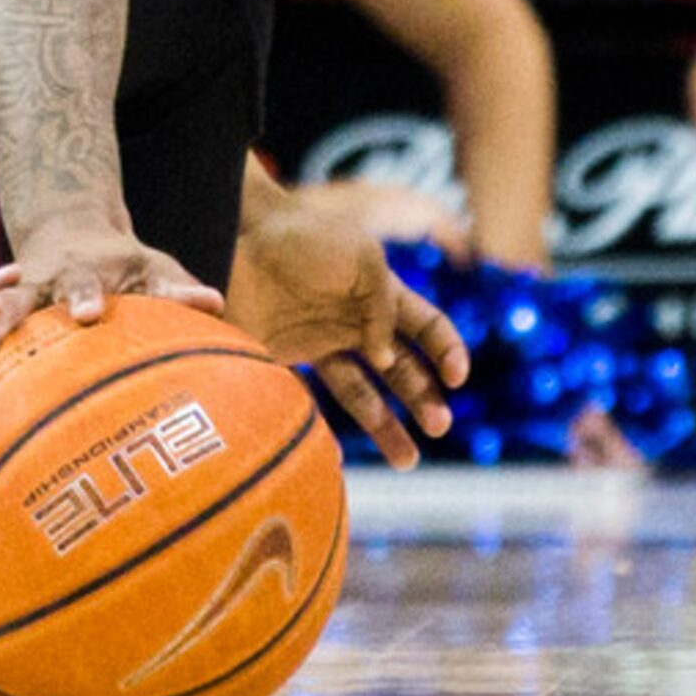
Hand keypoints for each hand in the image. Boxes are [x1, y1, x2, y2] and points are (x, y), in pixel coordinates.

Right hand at [0, 212, 221, 376]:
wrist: (66, 231)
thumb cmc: (118, 264)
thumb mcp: (151, 266)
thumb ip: (175, 288)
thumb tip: (214, 302)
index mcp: (73, 271)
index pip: (79, 282)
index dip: (82, 295)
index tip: (87, 314)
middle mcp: (28, 287)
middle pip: (5, 310)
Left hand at [229, 189, 469, 468]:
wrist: (239, 234)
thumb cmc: (305, 238)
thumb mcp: (361, 259)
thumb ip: (383, 308)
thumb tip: (384, 359)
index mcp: (382, 296)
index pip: (427, 329)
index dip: (448, 353)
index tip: (456, 379)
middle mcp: (355, 325)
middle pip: (402, 371)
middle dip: (424, 399)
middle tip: (438, 426)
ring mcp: (320, 343)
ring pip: (362, 394)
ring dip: (387, 427)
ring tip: (408, 461)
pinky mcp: (283, 357)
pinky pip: (310, 399)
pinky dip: (326, 428)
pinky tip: (342, 454)